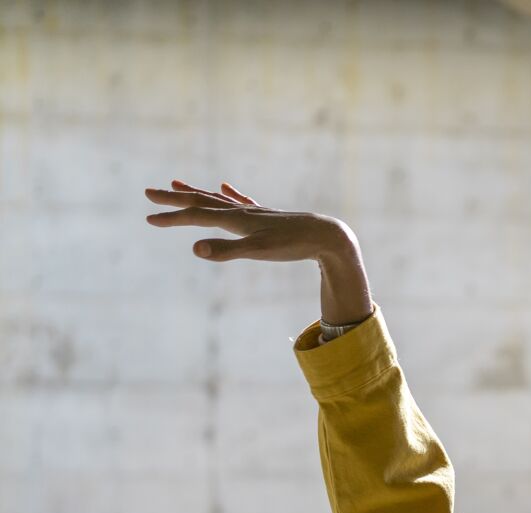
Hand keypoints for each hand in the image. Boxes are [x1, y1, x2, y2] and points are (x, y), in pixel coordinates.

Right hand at [144, 179, 355, 262]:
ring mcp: (255, 212)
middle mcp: (242, 211)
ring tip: (176, 184)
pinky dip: (229, 194)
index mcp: (236, 219)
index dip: (171, 219)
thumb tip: (194, 249)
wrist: (327, 236)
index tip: (147, 219)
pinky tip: (226, 186)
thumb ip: (225, 250)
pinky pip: (242, 201)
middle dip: (174, 200)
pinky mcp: (268, 216)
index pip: (196, 216)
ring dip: (196, 192)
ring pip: (218, 199)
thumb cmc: (293, 246)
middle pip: (202, 201)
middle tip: (149, 192)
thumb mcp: (257, 252)